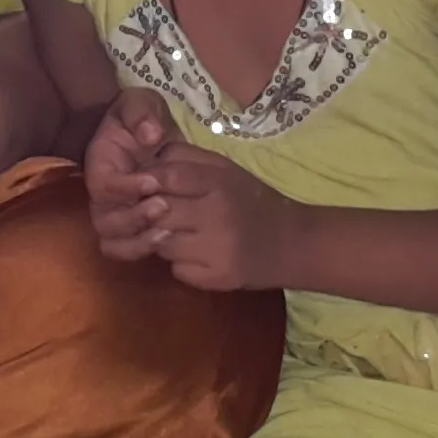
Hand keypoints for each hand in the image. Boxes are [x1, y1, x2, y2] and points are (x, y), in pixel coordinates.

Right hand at [83, 88, 178, 259]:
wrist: (147, 136)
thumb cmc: (140, 118)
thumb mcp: (141, 103)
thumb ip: (142, 113)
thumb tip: (150, 134)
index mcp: (100, 164)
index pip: (102, 185)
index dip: (126, 187)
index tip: (154, 180)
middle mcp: (101, 194)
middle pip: (104, 220)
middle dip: (135, 217)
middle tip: (164, 205)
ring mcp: (113, 213)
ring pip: (112, 239)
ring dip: (140, 237)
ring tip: (169, 229)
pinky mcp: (129, 228)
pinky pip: (123, 250)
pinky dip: (141, 250)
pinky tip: (167, 238)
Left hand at [138, 145, 298, 291]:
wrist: (293, 243)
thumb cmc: (252, 201)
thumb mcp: (225, 170)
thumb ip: (186, 159)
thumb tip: (145, 160)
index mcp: (220, 182)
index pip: (169, 177)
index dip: (149, 181)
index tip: (144, 186)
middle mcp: (217, 215)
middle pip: (159, 212)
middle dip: (150, 212)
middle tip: (157, 213)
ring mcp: (217, 249)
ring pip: (162, 243)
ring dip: (163, 239)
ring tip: (181, 234)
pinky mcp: (217, 278)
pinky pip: (177, 270)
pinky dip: (180, 264)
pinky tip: (197, 256)